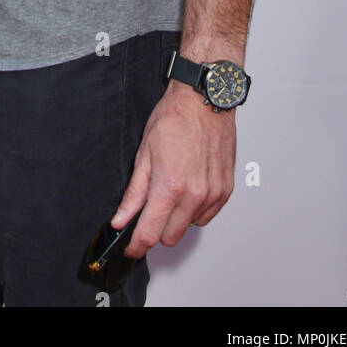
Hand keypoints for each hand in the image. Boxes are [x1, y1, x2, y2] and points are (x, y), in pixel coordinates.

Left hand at [110, 79, 235, 258]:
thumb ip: (134, 193)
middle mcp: (194, 195)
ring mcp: (213, 194)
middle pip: (170, 237)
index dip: (136, 245)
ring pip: (189, 227)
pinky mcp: (225, 190)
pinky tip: (188, 188)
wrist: (204, 100)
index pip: (149, 234)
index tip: (130, 246)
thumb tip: (121, 219)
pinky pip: (207, 216)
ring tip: (172, 189)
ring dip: (177, 218)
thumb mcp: (144, 154)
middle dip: (155, 229)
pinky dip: (195, 209)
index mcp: (170, 186)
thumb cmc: (174, 119)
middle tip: (149, 210)